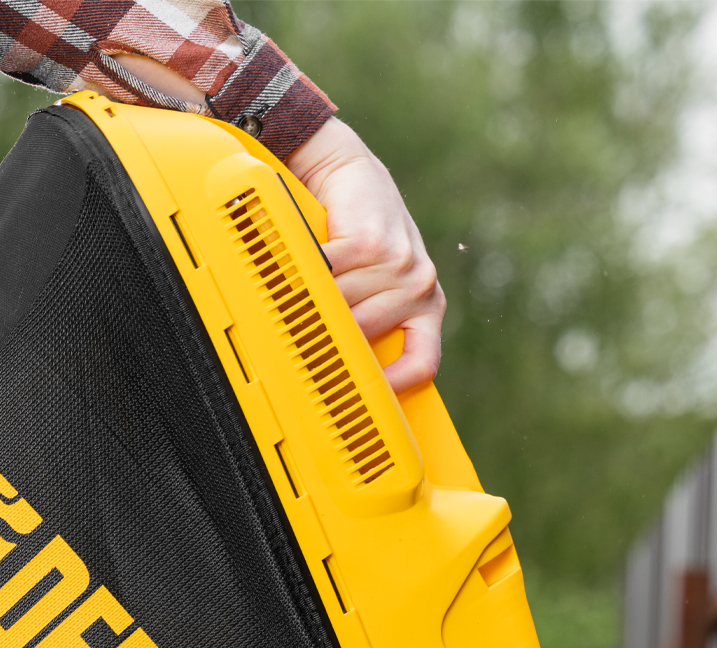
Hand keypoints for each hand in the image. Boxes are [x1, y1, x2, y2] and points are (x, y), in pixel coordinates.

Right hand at [287, 119, 443, 392]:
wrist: (350, 174)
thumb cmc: (358, 237)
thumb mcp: (374, 285)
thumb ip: (370, 322)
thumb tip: (337, 374)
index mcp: (427, 306)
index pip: (423, 363)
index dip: (394, 388)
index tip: (360, 404)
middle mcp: (422, 287)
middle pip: (366, 339)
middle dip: (329, 343)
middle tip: (300, 353)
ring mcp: (400, 265)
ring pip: (345, 312)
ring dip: (313, 310)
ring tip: (289, 314)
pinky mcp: (372, 244)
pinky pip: (330, 281)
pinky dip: (306, 282)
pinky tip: (291, 281)